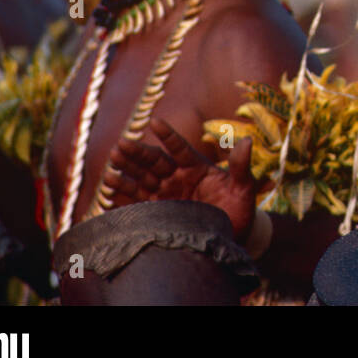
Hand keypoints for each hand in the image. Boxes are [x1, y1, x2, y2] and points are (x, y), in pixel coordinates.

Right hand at [102, 118, 256, 241]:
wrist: (232, 236)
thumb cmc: (239, 208)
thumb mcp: (243, 187)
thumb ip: (240, 166)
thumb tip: (247, 141)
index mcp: (196, 166)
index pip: (179, 148)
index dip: (168, 136)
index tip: (155, 121)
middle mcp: (177, 177)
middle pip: (154, 161)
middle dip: (137, 153)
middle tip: (120, 145)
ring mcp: (166, 193)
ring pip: (142, 178)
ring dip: (127, 171)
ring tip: (112, 163)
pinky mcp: (158, 211)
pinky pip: (137, 200)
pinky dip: (124, 193)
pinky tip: (110, 186)